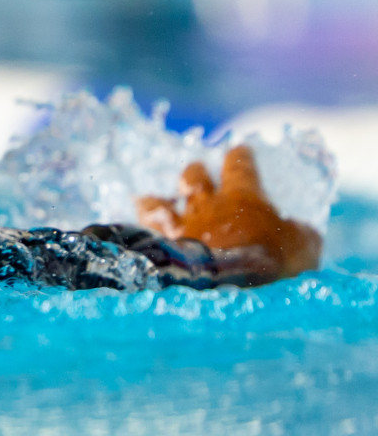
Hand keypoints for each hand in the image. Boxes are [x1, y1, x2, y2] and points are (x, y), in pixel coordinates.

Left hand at [136, 145, 321, 281]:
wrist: (228, 286)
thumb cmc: (270, 263)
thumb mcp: (301, 247)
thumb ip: (299, 234)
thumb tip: (301, 230)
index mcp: (242, 197)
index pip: (239, 166)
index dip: (240, 156)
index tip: (239, 150)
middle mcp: (206, 205)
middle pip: (193, 178)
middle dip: (194, 172)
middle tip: (195, 171)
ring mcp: (180, 226)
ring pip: (158, 203)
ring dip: (155, 200)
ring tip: (147, 199)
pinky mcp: (161, 250)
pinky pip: (143, 235)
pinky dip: (138, 233)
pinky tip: (134, 236)